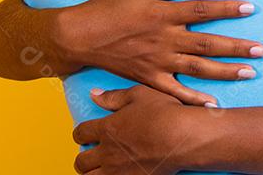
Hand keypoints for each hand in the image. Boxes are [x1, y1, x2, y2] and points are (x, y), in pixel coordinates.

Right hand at [55, 0, 262, 105]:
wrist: (79, 36)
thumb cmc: (107, 7)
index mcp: (163, 14)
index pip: (202, 10)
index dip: (227, 9)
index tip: (250, 8)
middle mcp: (165, 39)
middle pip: (208, 44)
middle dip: (237, 47)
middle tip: (261, 50)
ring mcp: (158, 61)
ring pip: (198, 69)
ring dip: (226, 72)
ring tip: (250, 73)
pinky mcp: (148, 78)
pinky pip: (175, 92)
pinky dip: (194, 99)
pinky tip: (214, 104)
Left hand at [73, 85, 195, 174]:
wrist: (182, 137)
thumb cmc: (164, 113)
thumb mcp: (138, 95)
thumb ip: (113, 97)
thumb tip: (94, 95)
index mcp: (107, 129)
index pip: (80, 133)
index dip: (79, 134)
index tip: (84, 134)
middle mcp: (108, 153)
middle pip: (81, 163)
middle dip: (82, 159)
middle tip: (89, 156)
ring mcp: (119, 171)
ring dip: (92, 174)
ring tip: (99, 170)